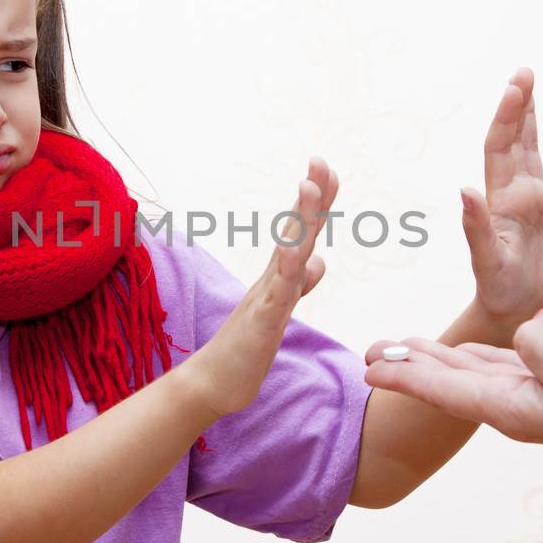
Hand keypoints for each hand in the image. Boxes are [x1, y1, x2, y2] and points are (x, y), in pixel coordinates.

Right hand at [183, 156, 338, 418]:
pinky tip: (295, 250)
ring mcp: (266, 297)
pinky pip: (277, 293)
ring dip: (299, 220)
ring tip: (309, 187)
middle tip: (320, 160)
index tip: (327, 168)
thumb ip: (299, 283)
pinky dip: (287, 270)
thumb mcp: (280, 310)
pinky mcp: (262, 322)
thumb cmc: (246, 346)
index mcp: (280, 276)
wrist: (215, 382)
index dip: (317, 202)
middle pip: (295, 230)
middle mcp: (272, 278)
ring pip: (288, 252)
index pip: (302, 231)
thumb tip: (319, 260)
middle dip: (311, 196)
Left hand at [364, 309, 542, 466]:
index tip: (365, 368)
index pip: (445, 390)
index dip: (403, 376)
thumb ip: (534, 343)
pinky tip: (486, 343)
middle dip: (410, 366)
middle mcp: (523, 407)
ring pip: (481, 372)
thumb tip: (528, 329)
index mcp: (516, 409)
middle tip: (368, 353)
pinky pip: (517, 364)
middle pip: (453, 382)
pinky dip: (491, 351)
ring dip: (443, 359)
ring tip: (407, 347)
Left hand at [463, 68, 542, 330]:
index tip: (516, 84)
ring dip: (537, 121)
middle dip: (520, 104)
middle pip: (517, 139)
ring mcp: (535, 204)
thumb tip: (465, 191)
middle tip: (524, 71)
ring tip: (539, 87)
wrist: (512, 316)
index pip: (501, 146)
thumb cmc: (498, 294)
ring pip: (538, 152)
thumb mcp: (487, 262)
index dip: (507, 114)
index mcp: (501, 199)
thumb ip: (475, 228)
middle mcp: (516, 194)